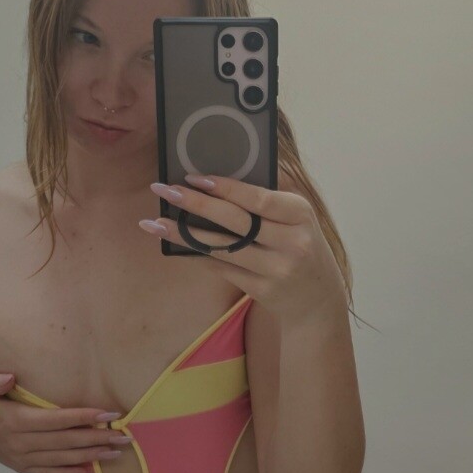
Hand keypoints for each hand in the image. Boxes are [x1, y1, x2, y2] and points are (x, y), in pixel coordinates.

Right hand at [0, 374, 135, 472]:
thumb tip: (10, 377)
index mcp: (17, 420)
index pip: (57, 419)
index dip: (83, 417)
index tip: (108, 415)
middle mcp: (23, 442)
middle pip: (66, 441)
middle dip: (97, 439)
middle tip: (124, 437)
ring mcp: (24, 458)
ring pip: (62, 459)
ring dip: (91, 456)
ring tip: (116, 453)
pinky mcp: (24, 469)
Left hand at [141, 174, 346, 325]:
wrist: (317, 300)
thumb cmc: (300, 246)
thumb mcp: (298, 218)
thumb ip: (268, 197)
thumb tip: (224, 173)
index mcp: (300, 214)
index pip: (258, 199)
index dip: (225, 188)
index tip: (194, 177)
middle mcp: (291, 242)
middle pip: (236, 221)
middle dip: (195, 204)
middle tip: (164, 190)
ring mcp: (276, 269)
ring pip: (221, 247)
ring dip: (184, 234)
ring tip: (154, 222)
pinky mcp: (261, 290)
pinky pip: (221, 268)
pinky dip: (196, 255)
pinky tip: (174, 245)